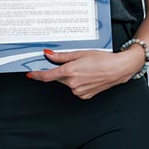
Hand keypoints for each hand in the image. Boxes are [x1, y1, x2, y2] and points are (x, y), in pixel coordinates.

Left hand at [27, 48, 145, 99]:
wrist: (119, 68)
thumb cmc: (102, 59)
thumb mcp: (80, 53)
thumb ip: (62, 56)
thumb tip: (48, 55)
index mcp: (69, 72)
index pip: (47, 76)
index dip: (36, 75)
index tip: (30, 74)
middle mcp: (72, 84)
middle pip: (58, 77)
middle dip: (60, 71)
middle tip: (72, 64)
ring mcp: (79, 91)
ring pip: (67, 83)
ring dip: (70, 77)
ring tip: (84, 69)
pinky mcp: (85, 95)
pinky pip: (75, 89)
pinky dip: (78, 83)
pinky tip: (87, 76)